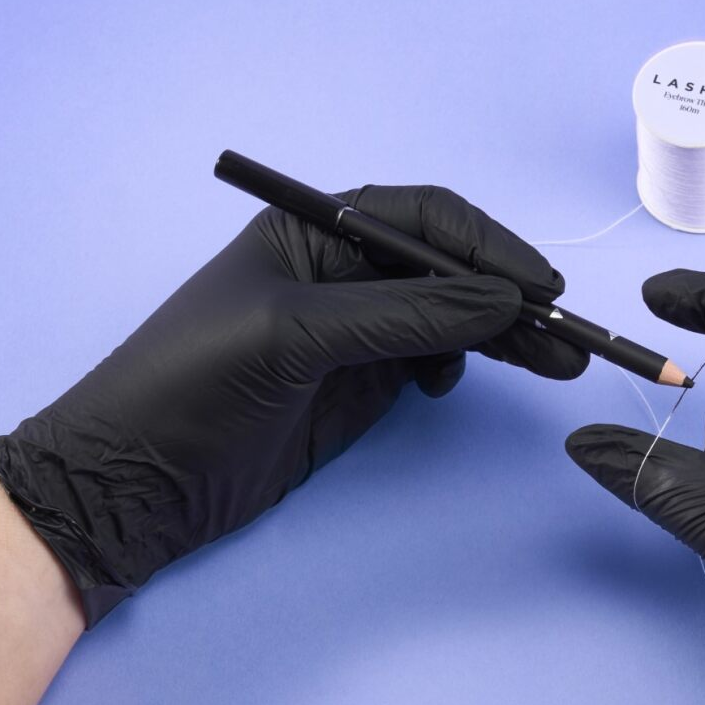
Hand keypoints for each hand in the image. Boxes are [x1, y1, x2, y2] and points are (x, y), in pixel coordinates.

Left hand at [0, 184, 586, 626]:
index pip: (424, 219)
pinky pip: (433, 360)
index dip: (488, 246)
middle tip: (567, 334)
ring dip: (503, 336)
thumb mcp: (295, 335)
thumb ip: (402, 315)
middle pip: (449, 268)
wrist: (137, 485)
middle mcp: (345, 272)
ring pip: (452, 317)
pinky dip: (462, 365)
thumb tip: (503, 301)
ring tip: (558, 362)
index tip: (539, 287)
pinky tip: (457, 383)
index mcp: (316, 230)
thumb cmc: (192, 385)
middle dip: (509, 295)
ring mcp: (358, 330)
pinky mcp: (363, 383)